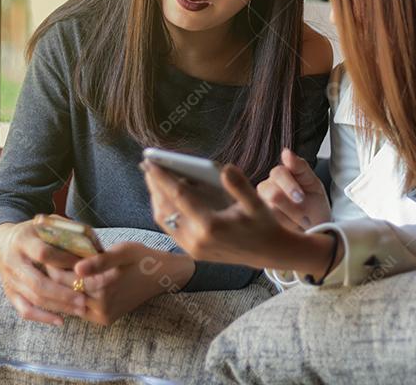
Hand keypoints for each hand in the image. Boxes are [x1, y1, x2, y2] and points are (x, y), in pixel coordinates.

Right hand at [0, 219, 88, 326]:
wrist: (3, 243)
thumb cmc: (35, 232)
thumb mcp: (47, 224)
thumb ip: (67, 232)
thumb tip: (94, 248)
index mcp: (23, 240)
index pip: (43, 254)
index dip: (64, 262)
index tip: (84, 268)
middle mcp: (13, 261)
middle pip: (38, 282)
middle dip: (63, 293)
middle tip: (84, 300)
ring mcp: (10, 279)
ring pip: (34, 298)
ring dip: (58, 306)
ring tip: (80, 309)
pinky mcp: (10, 293)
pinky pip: (25, 310)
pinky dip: (43, 317)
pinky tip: (61, 320)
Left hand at [40, 242, 194, 325]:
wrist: (161, 276)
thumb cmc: (141, 258)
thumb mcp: (123, 252)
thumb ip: (99, 260)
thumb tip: (77, 268)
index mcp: (104, 288)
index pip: (67, 279)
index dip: (54, 267)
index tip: (47, 254)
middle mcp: (102, 307)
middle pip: (66, 293)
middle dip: (55, 278)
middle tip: (47, 263)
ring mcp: (103, 316)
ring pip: (71, 304)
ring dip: (61, 290)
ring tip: (55, 272)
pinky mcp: (105, 320)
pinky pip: (81, 310)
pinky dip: (72, 298)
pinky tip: (68, 284)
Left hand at [143, 160, 337, 278]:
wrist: (269, 253)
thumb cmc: (263, 224)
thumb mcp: (256, 203)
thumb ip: (239, 185)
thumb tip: (225, 168)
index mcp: (211, 226)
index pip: (179, 197)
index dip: (163, 178)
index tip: (151, 163)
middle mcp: (197, 240)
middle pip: (165, 209)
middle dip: (154, 186)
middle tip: (147, 166)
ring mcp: (192, 249)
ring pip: (164, 220)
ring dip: (156, 198)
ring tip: (154, 179)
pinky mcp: (192, 252)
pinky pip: (170, 228)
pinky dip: (165, 210)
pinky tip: (166, 197)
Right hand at [256, 149, 330, 230]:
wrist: (317, 227)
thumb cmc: (314, 202)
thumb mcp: (313, 183)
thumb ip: (300, 167)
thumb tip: (285, 152)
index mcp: (280, 174)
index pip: (278, 173)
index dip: (290, 186)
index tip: (301, 197)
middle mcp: (267, 187)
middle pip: (272, 193)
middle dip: (290, 206)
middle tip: (304, 215)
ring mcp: (262, 205)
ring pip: (271, 210)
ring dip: (291, 218)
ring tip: (302, 220)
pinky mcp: (261, 221)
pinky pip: (271, 224)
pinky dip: (287, 227)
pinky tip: (293, 227)